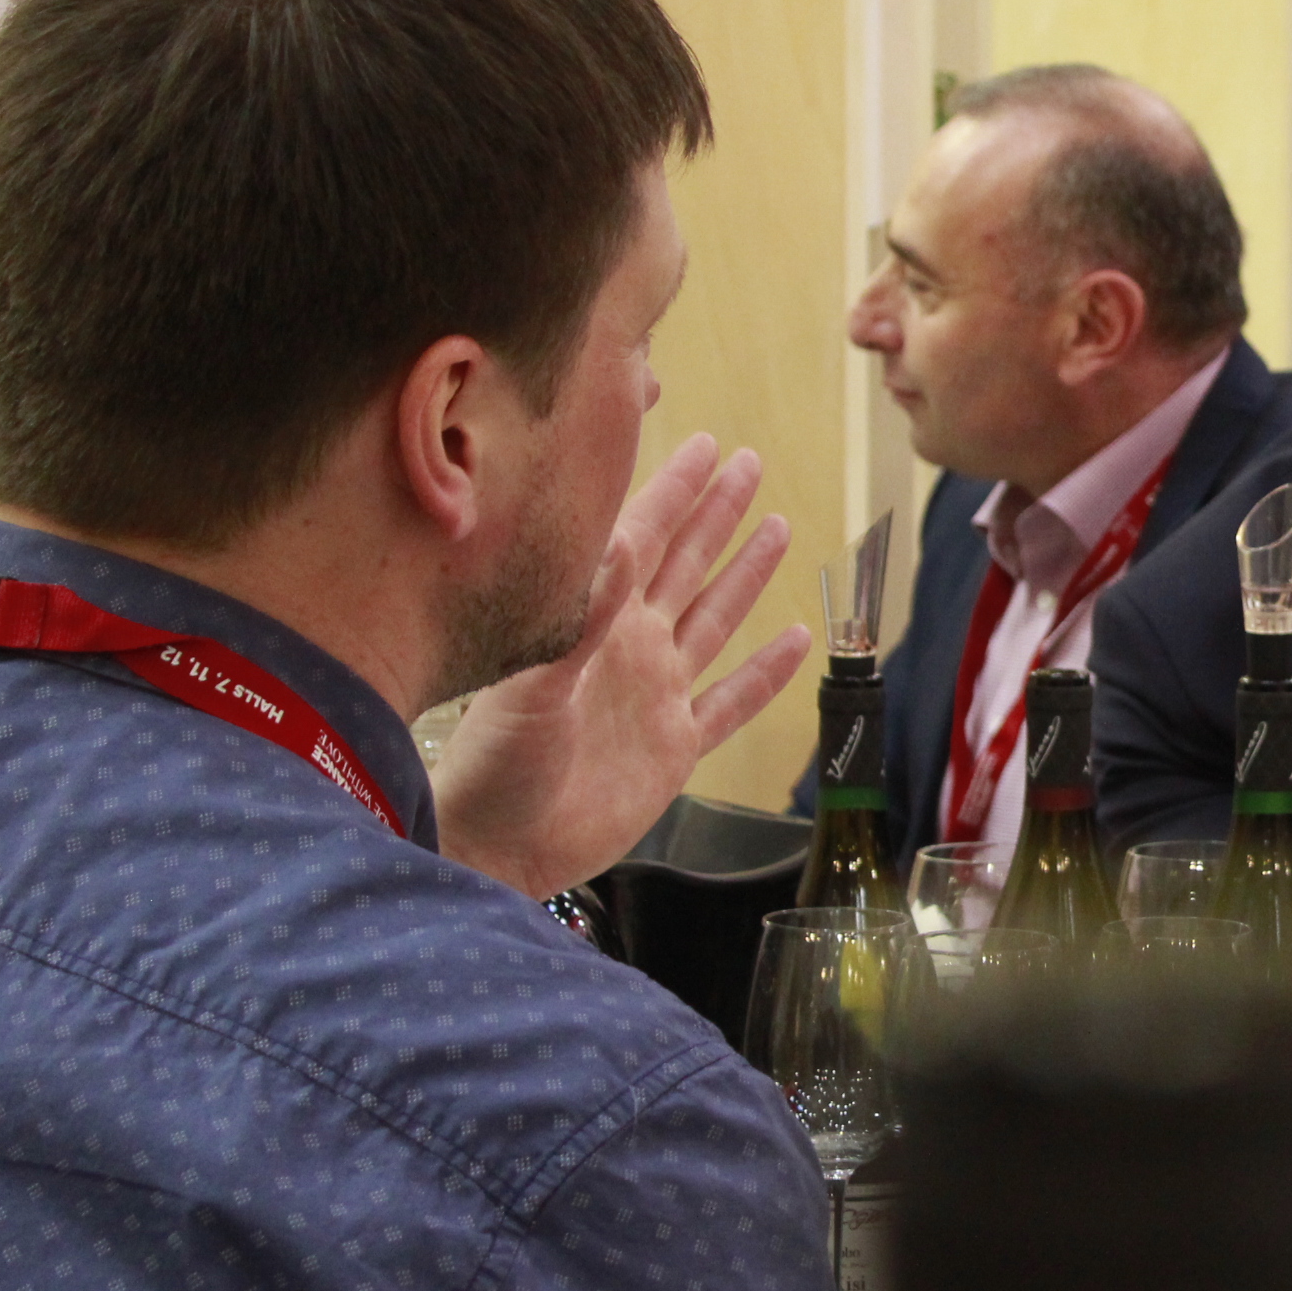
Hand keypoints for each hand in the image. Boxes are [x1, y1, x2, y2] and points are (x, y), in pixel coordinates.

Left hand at [435, 435, 812, 899]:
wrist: (501, 847)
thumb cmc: (496, 765)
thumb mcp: (531, 683)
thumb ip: (580, 617)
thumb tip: (618, 541)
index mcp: (595, 625)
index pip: (642, 539)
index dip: (674, 491)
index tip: (701, 444)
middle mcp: (630, 649)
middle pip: (686, 565)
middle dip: (716, 513)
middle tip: (746, 462)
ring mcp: (655, 696)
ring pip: (714, 621)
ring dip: (745, 575)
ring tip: (776, 527)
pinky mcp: (675, 747)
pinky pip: (732, 702)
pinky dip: (765, 675)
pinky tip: (795, 643)